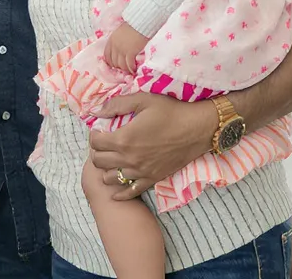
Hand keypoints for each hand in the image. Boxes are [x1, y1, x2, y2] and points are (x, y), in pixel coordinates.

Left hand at [86, 93, 214, 200]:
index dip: (94, 135)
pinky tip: (116, 188)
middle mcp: (129, 159)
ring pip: (110, 179)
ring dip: (106, 169)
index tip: (100, 130)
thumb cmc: (170, 111)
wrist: (197, 129)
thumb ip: (116, 105)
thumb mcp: (142, 100)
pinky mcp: (152, 179)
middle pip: (98, 162)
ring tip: (113, 159)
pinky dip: (120, 192)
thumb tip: (96, 111)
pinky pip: (130, 192)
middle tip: (105, 143)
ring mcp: (140, 172)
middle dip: (97, 151)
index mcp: (123, 139)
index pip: (95, 143)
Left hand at [103, 22, 148, 73]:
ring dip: (125, 68)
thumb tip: (121, 47)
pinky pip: (129, 64)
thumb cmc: (133, 26)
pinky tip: (134, 69)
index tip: (115, 65)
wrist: (141, 24)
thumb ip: (118, 40)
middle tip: (124, 68)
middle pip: (113, 61)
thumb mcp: (121, 32)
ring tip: (130, 70)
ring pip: (121, 65)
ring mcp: (122, 50)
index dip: (110, 61)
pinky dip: (131, 68)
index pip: (107, 55)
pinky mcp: (130, 52)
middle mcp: (115, 46)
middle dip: (118, 66)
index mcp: (111, 40)